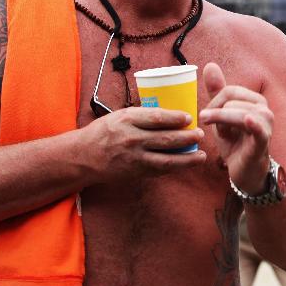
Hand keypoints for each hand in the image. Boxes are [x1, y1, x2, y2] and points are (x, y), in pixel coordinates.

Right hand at [85, 107, 205, 183]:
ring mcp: (134, 158)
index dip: (175, 118)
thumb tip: (171, 112)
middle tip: (200, 135)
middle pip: (165, 139)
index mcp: (128, 120)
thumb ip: (143, 116)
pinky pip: (160, 170)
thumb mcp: (121, 116)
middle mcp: (132, 139)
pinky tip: (186, 164)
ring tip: (201, 155)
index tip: (189, 117)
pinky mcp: (136, 172)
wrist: (84, 156)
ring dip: (187, 158)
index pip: (156, 118)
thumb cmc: (105, 131)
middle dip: (187, 137)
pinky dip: (175, 167)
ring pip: (166, 159)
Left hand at [199, 62, 273, 194]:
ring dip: (222, 123)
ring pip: (238, 113)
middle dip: (217, 115)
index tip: (208, 118)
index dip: (214, 104)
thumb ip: (217, 92)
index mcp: (256, 101)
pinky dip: (253, 124)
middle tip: (217, 131)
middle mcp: (264, 110)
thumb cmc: (236, 143)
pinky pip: (258, 130)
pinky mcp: (263, 142)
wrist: (247, 173)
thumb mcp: (223, 117)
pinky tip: (249, 120)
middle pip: (231, 100)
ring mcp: (266, 126)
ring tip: (222, 135)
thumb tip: (210, 65)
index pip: (229, 91)